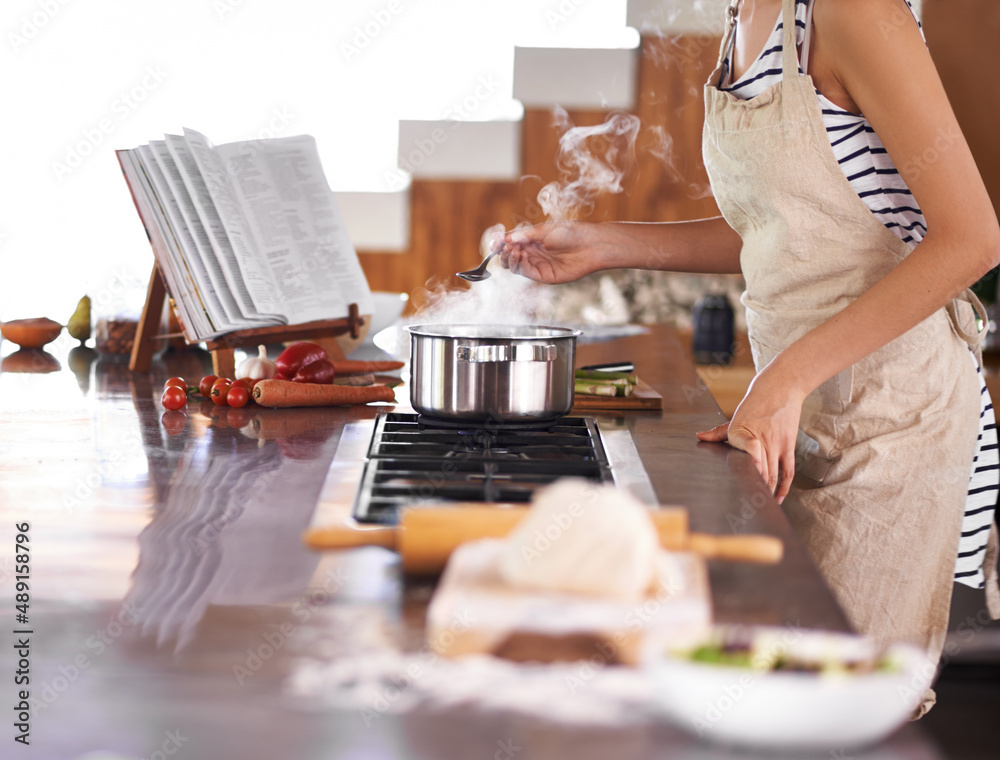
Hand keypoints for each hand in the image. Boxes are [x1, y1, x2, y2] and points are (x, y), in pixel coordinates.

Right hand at [495, 221, 607, 283]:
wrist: (590, 245)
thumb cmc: (570, 233)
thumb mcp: (542, 230)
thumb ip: (522, 235)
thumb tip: (502, 237)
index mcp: (532, 240)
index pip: (510, 244)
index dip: (501, 244)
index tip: (495, 242)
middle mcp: (533, 254)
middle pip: (509, 257)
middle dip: (503, 252)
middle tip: (503, 247)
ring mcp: (538, 265)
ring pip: (515, 267)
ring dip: (509, 258)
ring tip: (513, 250)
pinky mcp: (544, 276)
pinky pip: (526, 272)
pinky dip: (519, 265)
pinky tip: (520, 255)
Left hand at [696, 367, 804, 504]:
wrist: (780, 388)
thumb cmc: (754, 403)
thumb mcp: (734, 417)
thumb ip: (718, 432)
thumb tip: (698, 436)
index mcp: (742, 433)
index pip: (744, 452)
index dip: (748, 467)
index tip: (741, 484)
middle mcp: (761, 441)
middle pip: (759, 472)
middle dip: (754, 491)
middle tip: (747, 508)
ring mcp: (777, 444)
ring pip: (773, 475)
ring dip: (767, 492)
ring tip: (760, 505)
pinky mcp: (789, 446)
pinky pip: (788, 471)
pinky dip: (784, 487)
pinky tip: (778, 498)